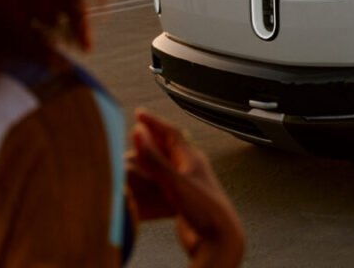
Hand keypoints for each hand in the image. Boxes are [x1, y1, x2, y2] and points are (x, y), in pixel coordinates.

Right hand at [128, 109, 244, 267]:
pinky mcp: (184, 201)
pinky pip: (166, 183)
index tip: (139, 113)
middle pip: (169, 147)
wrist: (218, 239)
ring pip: (167, 165)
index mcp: (192, 158)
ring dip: (151, 158)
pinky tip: (146, 182)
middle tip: (136, 131)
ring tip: (136, 154)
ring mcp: (188, 184)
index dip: (154, 122)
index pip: (171, 133)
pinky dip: (153, 178)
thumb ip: (154, 159)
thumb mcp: (175, 181)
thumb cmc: (204, 208)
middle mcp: (190, 168)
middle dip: (152, 138)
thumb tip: (138, 133)